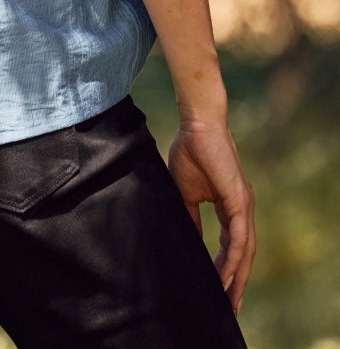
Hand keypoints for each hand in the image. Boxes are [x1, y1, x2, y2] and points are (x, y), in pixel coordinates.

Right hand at [167, 119, 255, 312]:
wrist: (196, 125)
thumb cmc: (190, 150)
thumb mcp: (186, 192)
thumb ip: (190, 216)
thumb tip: (189, 240)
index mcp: (229, 206)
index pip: (232, 245)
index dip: (226, 267)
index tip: (218, 289)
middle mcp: (242, 209)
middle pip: (243, 254)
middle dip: (236, 281)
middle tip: (230, 307)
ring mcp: (244, 205)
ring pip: (245, 251)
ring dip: (237, 277)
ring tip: (228, 300)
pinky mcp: (240, 200)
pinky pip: (239, 239)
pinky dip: (233, 260)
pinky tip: (224, 276)